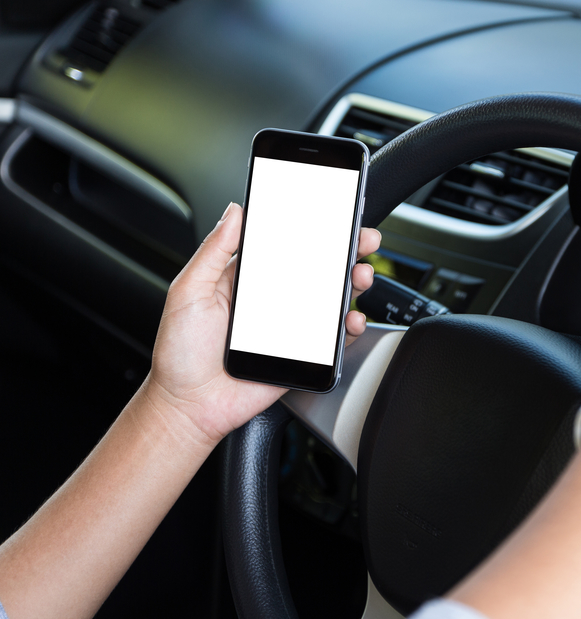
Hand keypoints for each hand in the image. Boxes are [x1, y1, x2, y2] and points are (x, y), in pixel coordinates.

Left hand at [141, 202, 381, 448]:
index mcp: (247, 279)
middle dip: (347, 251)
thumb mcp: (187, 292)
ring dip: (353, 283)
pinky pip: (333, 339)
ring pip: (332, 300)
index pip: (285, 246)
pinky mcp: (301, 355)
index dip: (312, 229)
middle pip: (318, 269)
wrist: (189, 406)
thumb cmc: (179, 354)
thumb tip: (234, 212)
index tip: (332, 215)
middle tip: (363, 240)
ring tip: (360, 276)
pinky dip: (349, 327)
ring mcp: (290, 327)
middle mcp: (272, 300)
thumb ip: (213, 252)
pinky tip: (351, 318)